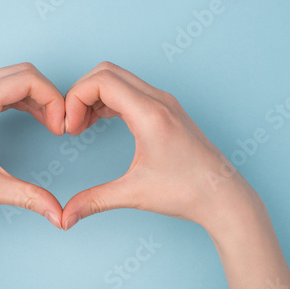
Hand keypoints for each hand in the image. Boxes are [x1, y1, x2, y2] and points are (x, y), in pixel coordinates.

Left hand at [0, 63, 64, 228]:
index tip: (60, 127)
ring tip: (49, 123)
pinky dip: (21, 99)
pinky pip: (1, 88)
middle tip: (58, 125)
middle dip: (48, 95)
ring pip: (12, 78)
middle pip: (23, 73)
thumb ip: (30, 197)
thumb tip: (60, 216)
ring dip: (36, 97)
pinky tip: (31, 117)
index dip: (54, 100)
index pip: (29, 79)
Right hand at [62, 62, 262, 230]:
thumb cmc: (188, 192)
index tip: (70, 127)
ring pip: (118, 78)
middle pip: (106, 72)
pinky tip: (99, 121)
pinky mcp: (166, 109)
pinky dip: (108, 100)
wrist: (223, 195)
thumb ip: (94, 201)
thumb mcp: (134, 194)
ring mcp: (164, 102)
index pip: (101, 81)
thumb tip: (66, 216)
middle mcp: (158, 100)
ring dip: (94, 96)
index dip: (75, 98)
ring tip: (82, 125)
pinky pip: (130, 90)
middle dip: (81, 93)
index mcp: (150, 114)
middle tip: (72, 124)